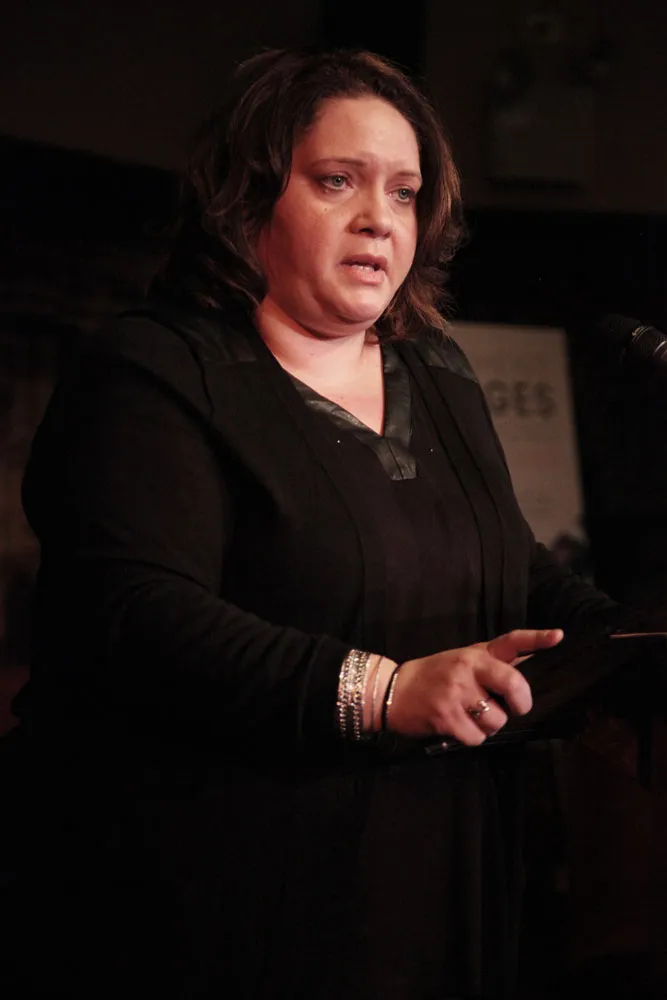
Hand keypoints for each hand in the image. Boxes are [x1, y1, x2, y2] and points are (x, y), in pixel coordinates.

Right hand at [386, 628, 562, 744]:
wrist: (393, 690)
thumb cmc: (433, 676)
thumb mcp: (462, 660)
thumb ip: (491, 664)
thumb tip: (525, 668)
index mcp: (475, 654)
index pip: (511, 641)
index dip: (536, 639)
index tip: (558, 636)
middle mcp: (467, 668)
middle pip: (514, 686)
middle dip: (520, 703)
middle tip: (514, 708)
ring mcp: (457, 692)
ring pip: (497, 719)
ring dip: (489, 725)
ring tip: (470, 717)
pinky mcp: (447, 717)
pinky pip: (477, 737)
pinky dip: (471, 738)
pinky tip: (457, 727)